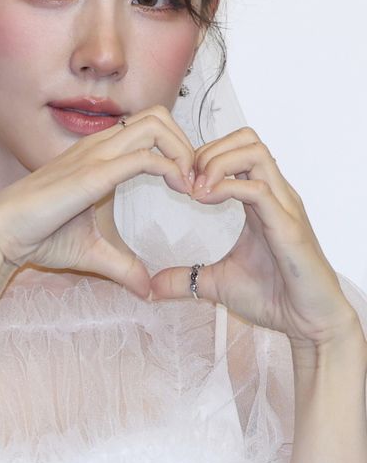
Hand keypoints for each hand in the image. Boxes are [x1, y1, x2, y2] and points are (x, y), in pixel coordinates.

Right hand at [0, 105, 195, 299]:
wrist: (0, 236)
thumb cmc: (38, 237)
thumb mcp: (92, 252)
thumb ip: (122, 266)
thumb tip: (146, 290)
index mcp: (98, 156)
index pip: (149, 129)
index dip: (177, 150)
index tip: (190, 186)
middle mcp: (98, 147)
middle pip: (158, 116)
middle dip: (188, 143)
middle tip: (197, 181)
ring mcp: (95, 156)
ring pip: (156, 126)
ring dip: (184, 151)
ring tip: (191, 186)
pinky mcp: (92, 175)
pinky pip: (144, 158)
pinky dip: (172, 169)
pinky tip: (181, 192)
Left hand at [149, 126, 360, 347]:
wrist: (312, 324)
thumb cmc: (274, 298)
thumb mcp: (215, 284)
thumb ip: (185, 278)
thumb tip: (152, 286)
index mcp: (260, 199)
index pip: (235, 149)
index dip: (202, 156)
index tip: (177, 182)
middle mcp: (275, 195)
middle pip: (246, 139)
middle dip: (208, 151)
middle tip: (185, 181)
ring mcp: (284, 207)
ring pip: (255, 152)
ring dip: (216, 163)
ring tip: (195, 192)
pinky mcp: (288, 226)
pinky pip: (258, 189)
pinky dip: (226, 187)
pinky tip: (204, 201)